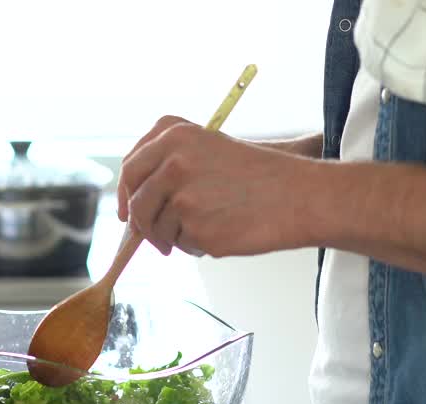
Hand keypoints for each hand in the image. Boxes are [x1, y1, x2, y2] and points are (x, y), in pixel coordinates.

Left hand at [117, 116, 317, 256]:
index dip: (127, 193)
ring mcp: (182, 196)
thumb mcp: (211, 148)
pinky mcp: (194, 227)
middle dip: (141, 224)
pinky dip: (197, 246)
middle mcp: (173, 162)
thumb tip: (137, 200)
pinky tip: (225, 231)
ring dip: (175, 237)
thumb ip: (171, 163)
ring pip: (157, 229)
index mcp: (174, 135)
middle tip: (152, 237)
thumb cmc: (261, 176)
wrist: (298, 196)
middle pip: (136, 202)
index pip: (131, 167)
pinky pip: (182, 245)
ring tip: (211, 226)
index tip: (127, 209)